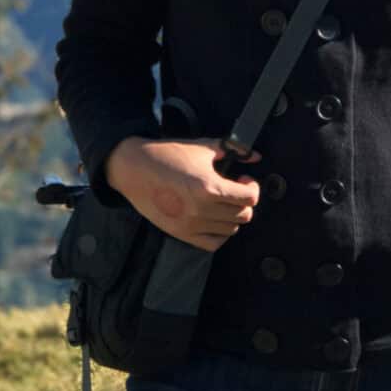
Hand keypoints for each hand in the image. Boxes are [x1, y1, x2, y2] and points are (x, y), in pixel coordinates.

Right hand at [105, 136, 260, 251]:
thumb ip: (233, 149)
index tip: (244, 179)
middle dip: (244, 201)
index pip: (250, 198)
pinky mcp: (182, 234)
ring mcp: (192, 225)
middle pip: (244, 215)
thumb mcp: (203, 147)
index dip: (252, 187)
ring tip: (223, 202)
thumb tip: (256, 155)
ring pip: (231, 230)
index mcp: (210, 187)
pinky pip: (213, 243)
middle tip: (235, 189)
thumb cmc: (169, 154)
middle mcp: (202, 210)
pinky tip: (214, 218)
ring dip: (232, 216)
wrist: (135, 168)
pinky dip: (219, 233)